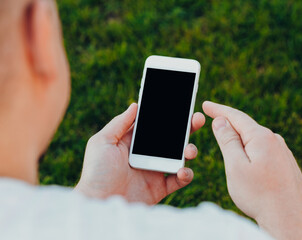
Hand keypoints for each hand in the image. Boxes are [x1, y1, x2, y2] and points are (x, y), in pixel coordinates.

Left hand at [75, 103, 204, 204]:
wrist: (98, 204)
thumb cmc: (96, 172)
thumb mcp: (102, 142)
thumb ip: (119, 123)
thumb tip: (135, 105)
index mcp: (133, 142)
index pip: (154, 125)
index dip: (168, 116)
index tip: (182, 106)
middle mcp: (146, 154)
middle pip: (171, 138)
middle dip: (187, 128)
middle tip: (197, 119)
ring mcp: (154, 171)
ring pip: (179, 156)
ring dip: (190, 150)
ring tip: (189, 150)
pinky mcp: (160, 188)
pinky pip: (179, 179)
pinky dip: (186, 174)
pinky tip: (182, 171)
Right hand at [202, 101, 301, 239]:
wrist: (288, 220)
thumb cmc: (259, 195)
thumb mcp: (235, 166)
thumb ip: (227, 141)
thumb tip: (221, 121)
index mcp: (261, 137)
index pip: (235, 116)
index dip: (218, 110)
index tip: (206, 104)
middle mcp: (275, 140)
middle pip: (246, 127)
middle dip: (228, 124)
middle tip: (212, 120)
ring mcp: (283, 152)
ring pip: (255, 140)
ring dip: (240, 140)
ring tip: (227, 144)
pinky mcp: (286, 164)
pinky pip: (264, 151)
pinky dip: (251, 151)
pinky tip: (248, 161)